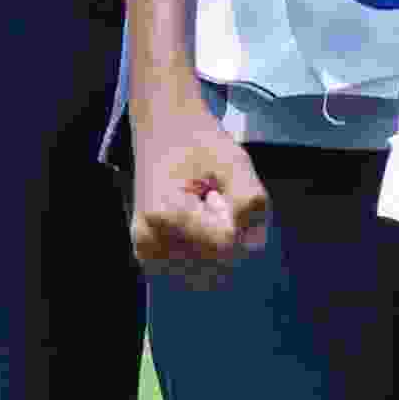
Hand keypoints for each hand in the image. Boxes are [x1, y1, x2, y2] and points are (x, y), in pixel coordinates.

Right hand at [124, 90, 267, 276]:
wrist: (161, 128)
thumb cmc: (197, 141)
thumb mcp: (234, 160)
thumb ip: (249, 200)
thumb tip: (251, 243)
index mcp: (165, 215)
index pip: (226, 244)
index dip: (235, 219)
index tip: (217, 193)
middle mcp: (150, 243)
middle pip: (218, 263)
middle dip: (228, 236)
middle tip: (211, 200)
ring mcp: (147, 254)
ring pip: (208, 271)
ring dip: (217, 244)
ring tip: (202, 210)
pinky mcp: (149, 257)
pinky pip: (194, 269)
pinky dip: (205, 250)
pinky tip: (195, 223)